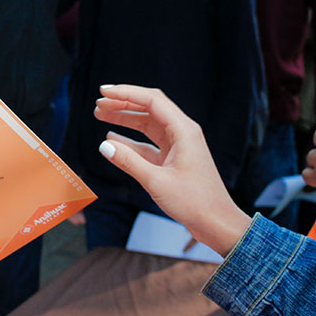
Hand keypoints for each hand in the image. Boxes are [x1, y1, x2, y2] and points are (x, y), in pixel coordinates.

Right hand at [93, 85, 249, 255]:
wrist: (216, 222)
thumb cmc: (194, 202)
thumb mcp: (157, 182)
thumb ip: (129, 162)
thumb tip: (105, 145)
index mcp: (184, 131)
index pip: (152, 101)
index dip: (126, 94)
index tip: (103, 92)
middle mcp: (182, 133)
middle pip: (149, 108)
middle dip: (123, 104)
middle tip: (98, 104)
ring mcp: (178, 146)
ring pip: (147, 125)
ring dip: (125, 119)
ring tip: (101, 115)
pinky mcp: (173, 160)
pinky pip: (148, 143)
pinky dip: (130, 140)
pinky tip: (113, 139)